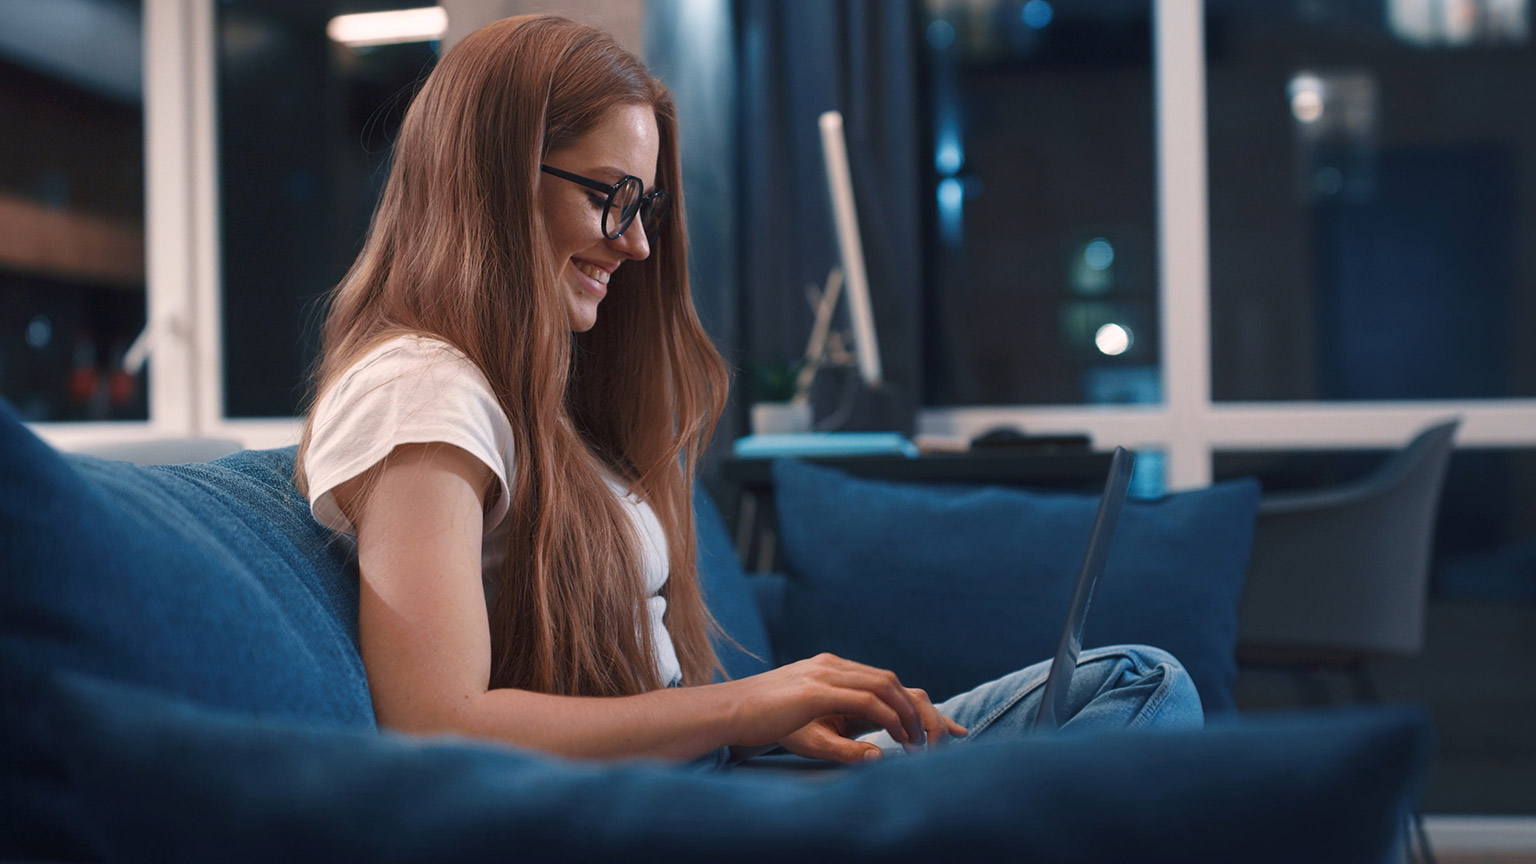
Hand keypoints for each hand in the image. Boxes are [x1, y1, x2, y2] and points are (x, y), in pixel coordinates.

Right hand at [718, 654, 966, 758]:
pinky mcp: (818, 690)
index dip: (911, 703)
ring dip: (909, 715)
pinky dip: (890, 718)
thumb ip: (842, 736)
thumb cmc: (762, 722)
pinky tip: (899, 739)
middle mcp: (831, 666)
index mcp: (829, 670)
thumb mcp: (809, 728)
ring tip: (922, 743)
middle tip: (941, 737)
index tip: (937, 728)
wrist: (726, 712)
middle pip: (891, 681)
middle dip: (920, 709)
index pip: (881, 680)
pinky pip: (868, 700)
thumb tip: (876, 757)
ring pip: (885, 686)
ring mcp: (825, 675)